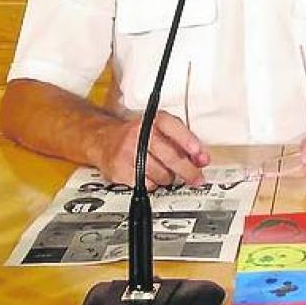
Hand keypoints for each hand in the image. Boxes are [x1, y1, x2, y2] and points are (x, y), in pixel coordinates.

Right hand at [90, 111, 208, 186]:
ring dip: (169, 178)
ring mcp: (129, 152)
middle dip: (189, 171)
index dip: (190, 143)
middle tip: (197, 178)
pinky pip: (148, 184)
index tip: (201, 156)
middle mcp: (140, 134)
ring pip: (161, 174)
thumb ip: (183, 140)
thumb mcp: (160, 128)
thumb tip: (201, 159)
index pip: (174, 129)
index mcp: (154, 120)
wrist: (104, 140)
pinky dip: (154, 184)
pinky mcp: (121, 170)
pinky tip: (150, 175)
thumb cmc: (138, 135)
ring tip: (165, 171)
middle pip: (171, 157)